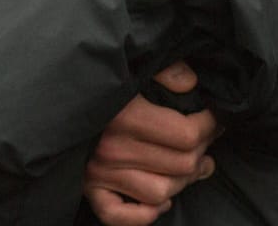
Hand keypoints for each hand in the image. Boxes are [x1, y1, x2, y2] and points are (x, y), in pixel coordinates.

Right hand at [84, 60, 220, 225]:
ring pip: (161, 192)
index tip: (214, 118)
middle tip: (207, 141)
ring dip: (182, 181)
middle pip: (182, 165)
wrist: (63, 99)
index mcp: (127, 116)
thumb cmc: (108, 83)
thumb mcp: (137, 66)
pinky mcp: (89, 190)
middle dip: (203, 152)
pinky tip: (161, 199)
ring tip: (191, 166)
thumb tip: (190, 83)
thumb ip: (167, 69)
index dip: (211, 126)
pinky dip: (146, 214)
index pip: (189, 135)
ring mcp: (99, 173)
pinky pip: (121, 216)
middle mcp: (112, 149)